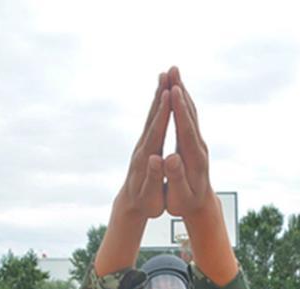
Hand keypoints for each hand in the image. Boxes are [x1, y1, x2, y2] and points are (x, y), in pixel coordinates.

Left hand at [96, 71, 170, 276]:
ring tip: (165, 74)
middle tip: (169, 72)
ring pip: (152, 114)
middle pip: (153, 116)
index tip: (169, 94)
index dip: (163, 113)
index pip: (156, 132)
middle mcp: (143, 146)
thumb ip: (154, 178)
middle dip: (161, 94)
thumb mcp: (150, 196)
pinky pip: (154, 119)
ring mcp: (143, 143)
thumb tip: (157, 159)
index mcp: (147, 158)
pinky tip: (163, 92)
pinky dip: (159, 104)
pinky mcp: (146, 142)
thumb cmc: (144, 203)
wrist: (131, 204)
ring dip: (159, 93)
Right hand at [161, 66, 237, 284]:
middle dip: (181, 92)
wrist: (200, 205)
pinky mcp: (194, 141)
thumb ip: (176, 177)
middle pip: (190, 115)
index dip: (180, 110)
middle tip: (173, 70)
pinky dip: (182, 100)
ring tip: (173, 72)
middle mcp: (198, 146)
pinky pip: (188, 116)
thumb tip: (170, 159)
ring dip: (182, 91)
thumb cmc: (185, 203)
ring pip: (190, 112)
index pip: (186, 130)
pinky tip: (176, 89)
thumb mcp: (180, 195)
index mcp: (194, 158)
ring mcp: (198, 142)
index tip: (174, 92)